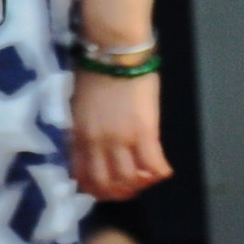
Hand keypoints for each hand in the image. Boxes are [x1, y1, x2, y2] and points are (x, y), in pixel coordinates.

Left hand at [69, 68, 170, 201]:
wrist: (113, 51)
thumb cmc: (95, 71)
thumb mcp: (79, 106)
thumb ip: (84, 130)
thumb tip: (94, 148)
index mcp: (78, 136)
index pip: (84, 177)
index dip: (97, 191)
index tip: (109, 189)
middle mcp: (97, 143)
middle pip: (107, 184)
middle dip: (120, 193)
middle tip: (132, 189)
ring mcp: (120, 139)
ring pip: (130, 179)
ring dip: (141, 184)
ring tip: (148, 179)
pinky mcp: (144, 131)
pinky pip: (154, 164)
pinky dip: (160, 172)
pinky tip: (164, 170)